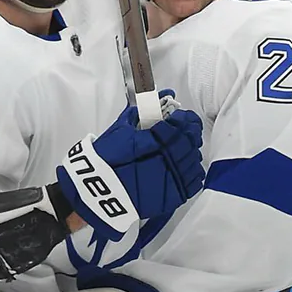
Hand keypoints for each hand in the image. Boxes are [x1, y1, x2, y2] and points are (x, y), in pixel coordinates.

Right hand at [56, 91, 204, 241]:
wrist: (97, 191)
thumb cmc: (105, 158)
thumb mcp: (120, 129)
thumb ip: (141, 112)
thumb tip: (162, 95)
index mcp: (154, 141)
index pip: (182, 125)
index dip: (185, 118)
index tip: (181, 116)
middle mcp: (166, 160)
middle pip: (190, 142)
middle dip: (190, 132)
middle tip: (183, 129)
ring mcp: (171, 179)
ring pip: (194, 161)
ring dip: (191, 151)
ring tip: (182, 148)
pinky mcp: (172, 196)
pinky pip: (194, 182)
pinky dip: (193, 172)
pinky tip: (185, 167)